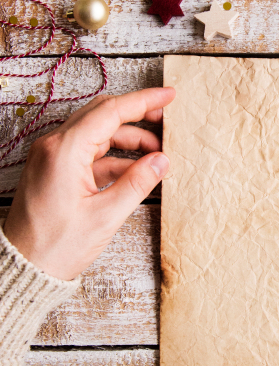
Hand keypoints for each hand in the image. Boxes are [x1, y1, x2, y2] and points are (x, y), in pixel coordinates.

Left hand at [3, 87, 175, 280]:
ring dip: (127, 137)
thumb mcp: (105, 216)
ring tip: (156, 151)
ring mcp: (53, 157)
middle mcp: (55, 146)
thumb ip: (137, 183)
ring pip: (97, 132)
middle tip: (165, 117)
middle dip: (136, 114)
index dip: (143, 101)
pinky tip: (136, 168)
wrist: (23, 269)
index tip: (168, 96)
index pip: (111, 111)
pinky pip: (89, 151)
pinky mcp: (55, 170)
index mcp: (64, 150)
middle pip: (102, 115)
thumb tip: (161, 161)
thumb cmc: (55, 247)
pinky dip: (114, 155)